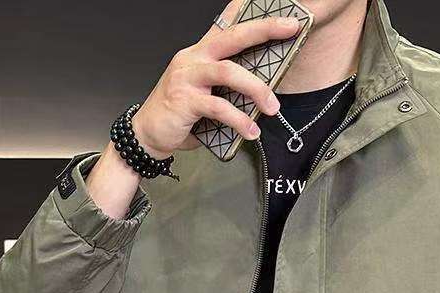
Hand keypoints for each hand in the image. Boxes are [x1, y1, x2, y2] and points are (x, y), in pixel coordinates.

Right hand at [130, 0, 301, 158]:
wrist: (149, 134)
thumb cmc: (181, 114)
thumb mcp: (208, 95)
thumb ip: (230, 89)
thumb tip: (264, 96)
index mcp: (201, 54)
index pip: (228, 26)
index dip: (251, 15)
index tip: (280, 12)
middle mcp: (193, 59)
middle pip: (233, 37)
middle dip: (264, 30)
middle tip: (289, 29)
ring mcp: (187, 77)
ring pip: (228, 71)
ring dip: (256, 88)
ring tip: (272, 107)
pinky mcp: (184, 99)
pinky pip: (218, 106)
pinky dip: (238, 120)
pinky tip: (250, 131)